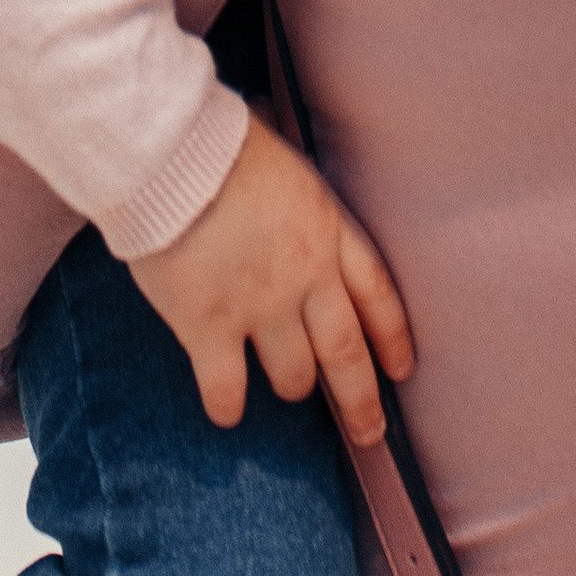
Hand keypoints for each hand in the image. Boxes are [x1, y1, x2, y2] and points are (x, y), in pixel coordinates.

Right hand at [127, 112, 414, 446]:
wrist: (174, 153)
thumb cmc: (224, 144)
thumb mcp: (288, 164)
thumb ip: (302, 202)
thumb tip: (297, 202)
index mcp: (328, 231)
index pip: (377, 294)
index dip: (392, 337)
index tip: (401, 370)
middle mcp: (305, 277)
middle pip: (346, 353)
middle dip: (361, 400)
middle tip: (368, 431)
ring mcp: (260, 306)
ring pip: (293, 376)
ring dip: (292, 387)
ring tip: (286, 390)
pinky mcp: (210, 326)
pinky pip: (228, 388)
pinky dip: (229, 406)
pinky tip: (227, 410)